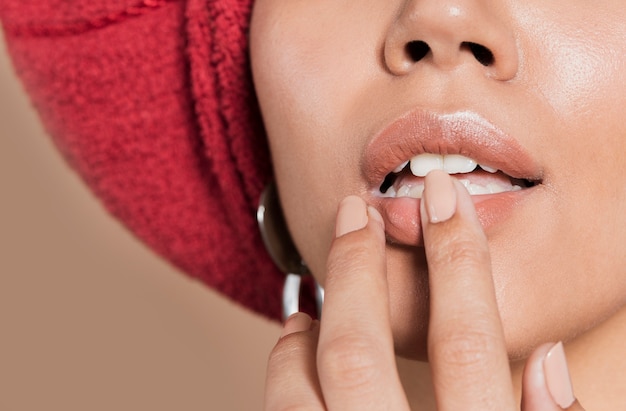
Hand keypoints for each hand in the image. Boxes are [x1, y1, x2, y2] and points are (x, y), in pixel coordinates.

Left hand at [264, 170, 583, 409]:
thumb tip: (549, 359)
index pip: (465, 343)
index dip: (457, 260)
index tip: (443, 197)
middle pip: (359, 352)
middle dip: (355, 269)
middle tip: (354, 214)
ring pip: (302, 390)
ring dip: (304, 328)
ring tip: (313, 290)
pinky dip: (283, 374)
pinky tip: (294, 344)